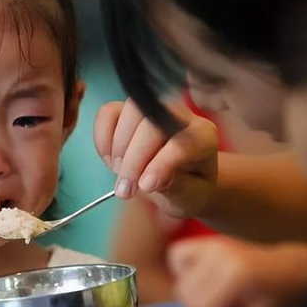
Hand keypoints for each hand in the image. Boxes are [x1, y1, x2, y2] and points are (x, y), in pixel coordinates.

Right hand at [94, 98, 217, 217]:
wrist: (181, 182)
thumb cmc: (188, 189)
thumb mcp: (188, 197)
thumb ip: (174, 187)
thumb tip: (147, 181)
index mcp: (203, 136)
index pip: (179, 143)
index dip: (159, 164)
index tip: (144, 187)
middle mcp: (180, 116)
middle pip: (151, 124)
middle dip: (133, 159)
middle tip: (125, 189)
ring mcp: (153, 110)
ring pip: (130, 111)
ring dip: (117, 147)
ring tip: (120, 174)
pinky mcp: (129, 112)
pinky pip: (108, 113)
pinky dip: (102, 137)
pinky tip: (110, 160)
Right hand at [168, 237, 306, 306]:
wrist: (292, 269)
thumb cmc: (280, 295)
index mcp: (237, 275)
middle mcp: (220, 255)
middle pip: (186, 296)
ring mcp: (212, 245)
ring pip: (180, 281)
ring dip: (191, 297)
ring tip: (216, 301)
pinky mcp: (206, 241)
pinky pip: (176, 257)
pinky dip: (182, 271)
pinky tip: (201, 280)